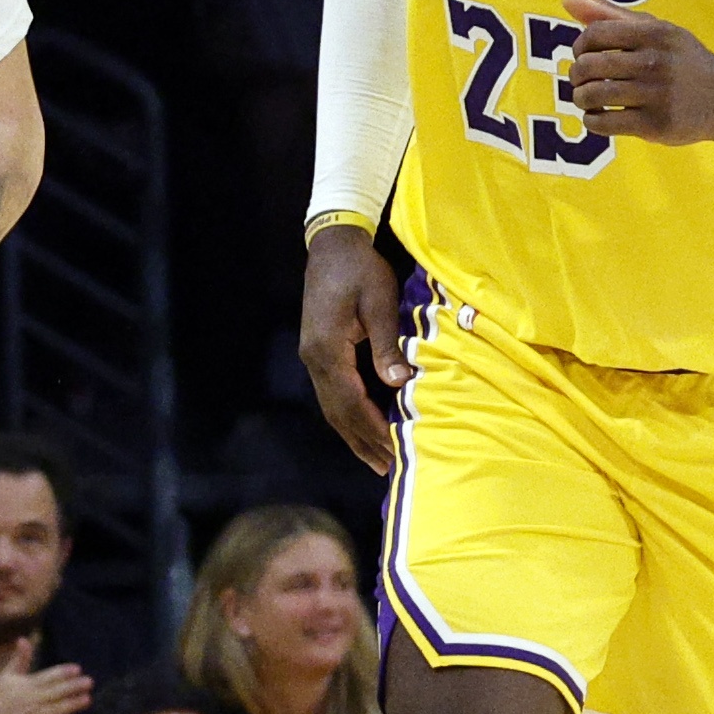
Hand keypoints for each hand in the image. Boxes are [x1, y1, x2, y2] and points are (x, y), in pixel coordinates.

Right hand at [0, 640, 96, 713]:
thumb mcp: (6, 677)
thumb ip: (19, 659)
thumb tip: (24, 639)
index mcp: (26, 686)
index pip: (48, 677)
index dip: (63, 673)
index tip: (77, 669)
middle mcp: (31, 701)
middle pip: (56, 692)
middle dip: (74, 686)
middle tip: (89, 682)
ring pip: (57, 710)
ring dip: (73, 704)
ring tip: (87, 699)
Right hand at [297, 225, 412, 475]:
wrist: (331, 244)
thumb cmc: (359, 268)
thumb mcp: (379, 302)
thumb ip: (387, 344)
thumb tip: (400, 383)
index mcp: (327, 349)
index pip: (351, 401)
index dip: (374, 429)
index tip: (396, 450)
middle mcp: (314, 360)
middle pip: (338, 413)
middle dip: (364, 442)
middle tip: (389, 468)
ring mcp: (312, 357)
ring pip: (332, 408)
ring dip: (354, 435)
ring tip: (377, 460)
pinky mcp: (318, 352)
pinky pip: (333, 395)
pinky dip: (349, 416)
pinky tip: (363, 427)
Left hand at [559, 0, 713, 146]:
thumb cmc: (682, 61)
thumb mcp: (656, 30)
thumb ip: (611, 15)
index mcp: (654, 33)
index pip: (595, 34)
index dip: (579, 46)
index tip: (584, 55)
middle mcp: (655, 62)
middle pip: (589, 66)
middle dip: (576, 75)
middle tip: (582, 80)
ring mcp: (656, 95)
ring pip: (592, 96)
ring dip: (580, 99)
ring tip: (588, 99)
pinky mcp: (654, 124)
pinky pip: (603, 123)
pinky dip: (592, 121)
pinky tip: (599, 116)